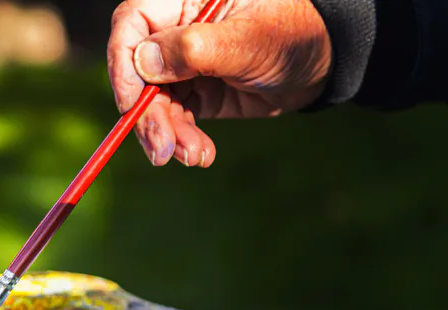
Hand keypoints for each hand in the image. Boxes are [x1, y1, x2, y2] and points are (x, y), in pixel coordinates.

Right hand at [107, 0, 331, 166]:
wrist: (324, 63)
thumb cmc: (292, 34)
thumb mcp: (248, 40)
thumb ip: (194, 48)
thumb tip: (142, 62)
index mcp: (183, 0)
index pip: (132, 23)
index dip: (123, 63)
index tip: (129, 103)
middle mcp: (176, 31)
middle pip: (138, 73)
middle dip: (148, 115)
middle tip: (163, 150)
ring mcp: (183, 65)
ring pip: (154, 103)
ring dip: (167, 134)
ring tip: (193, 156)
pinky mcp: (195, 93)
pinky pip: (176, 119)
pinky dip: (183, 140)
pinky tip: (201, 154)